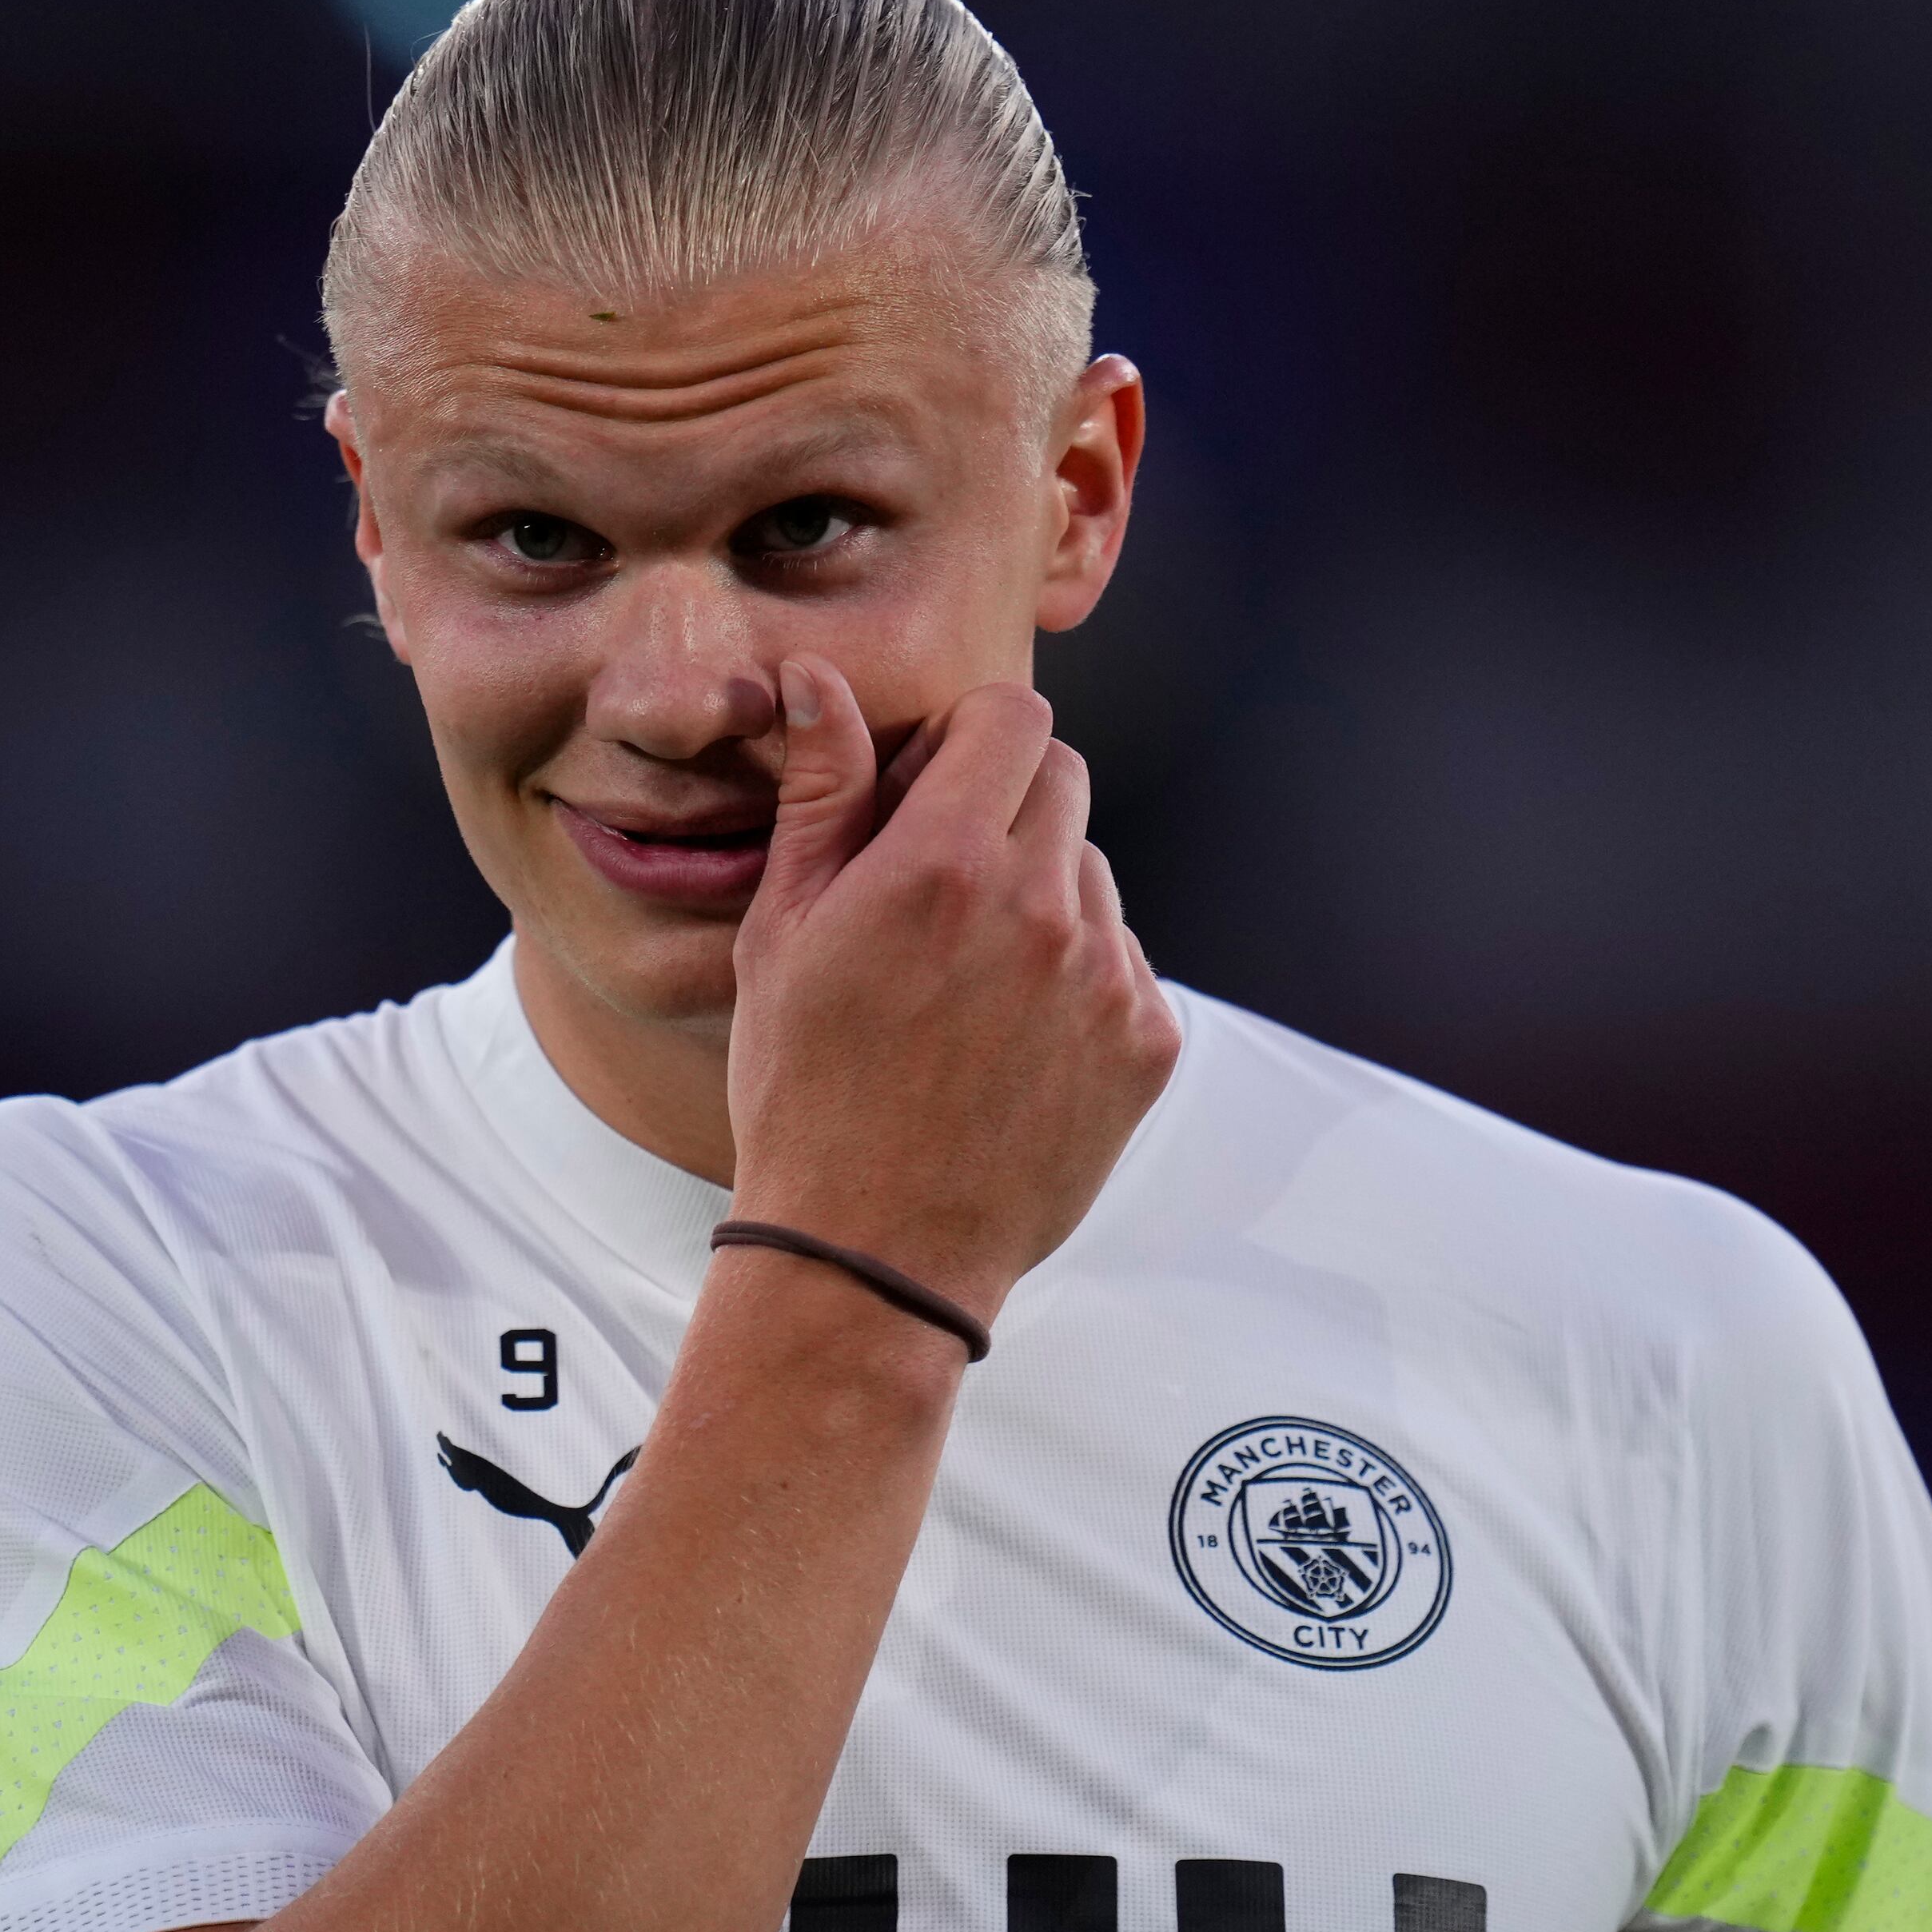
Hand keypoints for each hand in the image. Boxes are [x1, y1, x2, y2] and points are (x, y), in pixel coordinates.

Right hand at [723, 658, 1180, 1322]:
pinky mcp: (1147, 1041)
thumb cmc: (805, 1090)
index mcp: (941, 863)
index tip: (935, 789)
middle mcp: (1041, 907)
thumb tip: (817, 680)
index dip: (970, 741)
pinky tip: (1012, 1043)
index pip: (1013, 717)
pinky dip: (1079, 981)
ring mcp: (1106, 977)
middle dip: (1007, 808)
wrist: (872, 1251)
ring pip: (1093, 875)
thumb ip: (821, 794)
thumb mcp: (783, 933)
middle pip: (1063, 781)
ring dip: (1044, 899)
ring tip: (970, 987)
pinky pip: (1124, 962)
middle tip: (944, 888)